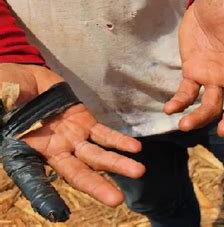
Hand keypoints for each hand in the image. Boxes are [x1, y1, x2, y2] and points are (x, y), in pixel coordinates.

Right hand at [0, 63, 144, 205]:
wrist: (26, 81)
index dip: (45, 197)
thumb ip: (3, 102)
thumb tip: (3, 98)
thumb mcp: (0, 99)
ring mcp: (71, 139)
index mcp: (23, 153)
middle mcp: (51, 152)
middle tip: (116, 200)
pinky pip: (104, 134)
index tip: (60, 214)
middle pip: (76, 173)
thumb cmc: (6, 92)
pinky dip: (119, 141)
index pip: (33, 180)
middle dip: (97, 186)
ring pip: (96, 156)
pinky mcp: (85, 123)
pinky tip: (135, 148)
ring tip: (139, 172)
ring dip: (118, 164)